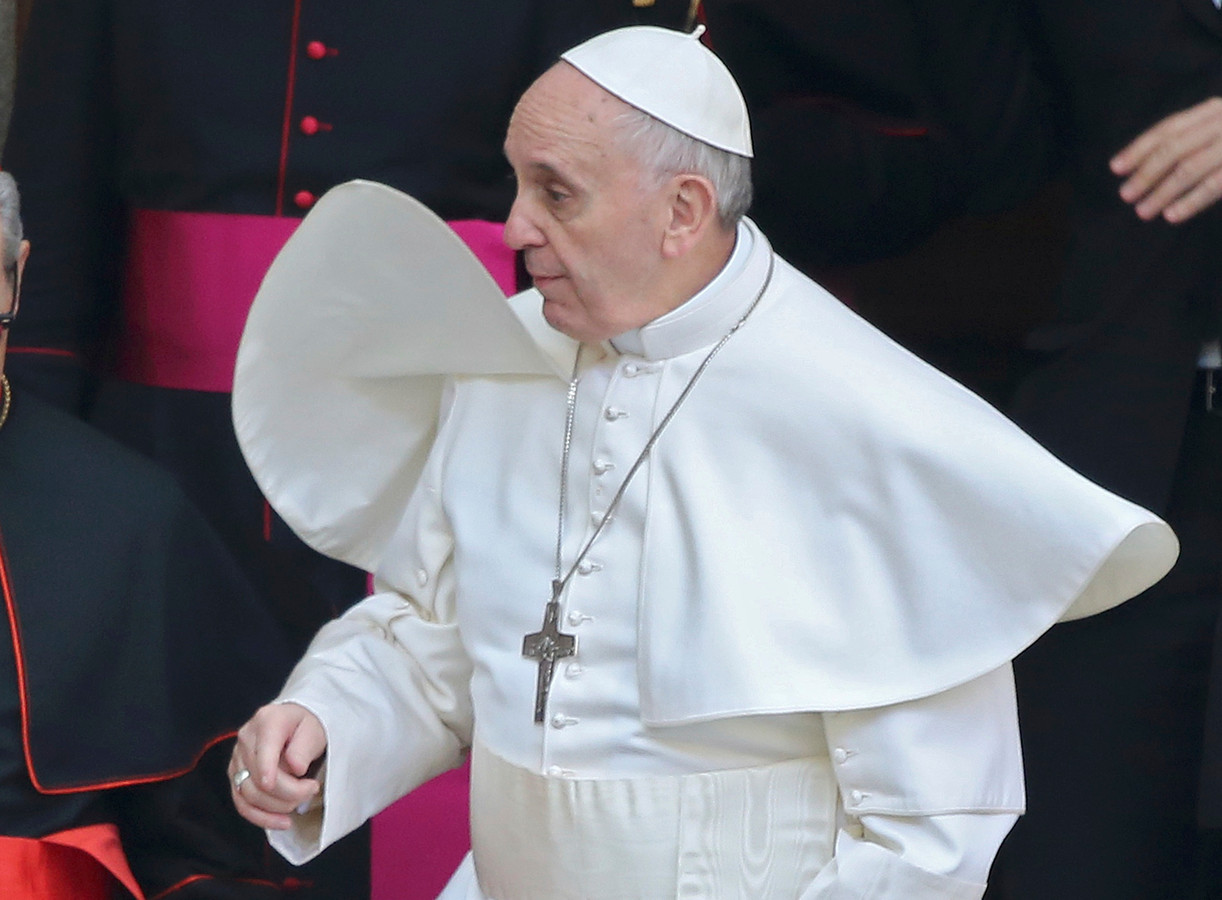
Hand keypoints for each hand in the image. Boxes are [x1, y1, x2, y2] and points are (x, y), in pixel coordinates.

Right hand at [229, 702, 325, 830]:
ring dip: (278, 806)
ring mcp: (237, 757)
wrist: (295, 724)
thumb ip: (304, 747)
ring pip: (249, 794)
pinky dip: (262, 817)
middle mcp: (246, 738)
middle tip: (311, 790)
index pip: (264, 752)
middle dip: (288, 792)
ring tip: (299, 801)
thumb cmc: (306, 726)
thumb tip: (296, 767)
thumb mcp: (314, 729)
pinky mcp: (235, 775)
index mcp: (267, 721)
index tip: (285, 788)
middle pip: (258, 777)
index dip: (270, 772)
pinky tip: (281, 821)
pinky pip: (242, 804)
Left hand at [1111, 97, 1221, 222]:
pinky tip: (1172, 214)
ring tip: (1143, 211)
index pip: (1168, 128)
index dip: (1138, 148)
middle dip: (1146, 173)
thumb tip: (1146, 166)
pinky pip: (1214, 184)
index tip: (1115, 168)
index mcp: (1213, 110)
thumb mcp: (1219, 129)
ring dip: (1162, 191)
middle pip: (1174, 148)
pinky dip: (1191, 201)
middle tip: (1125, 195)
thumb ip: (1193, 138)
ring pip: (1190, 168)